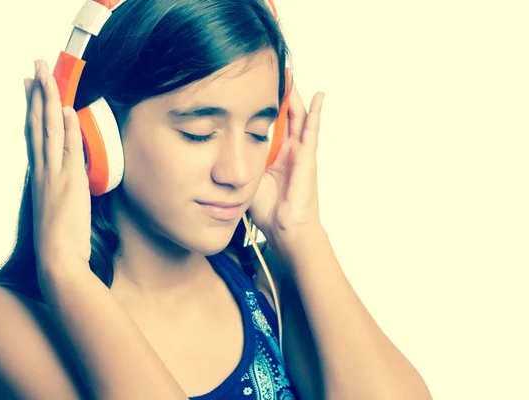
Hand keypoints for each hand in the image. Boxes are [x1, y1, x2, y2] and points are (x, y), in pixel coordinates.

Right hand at [24, 60, 90, 269]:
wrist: (58, 261)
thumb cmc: (61, 238)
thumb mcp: (62, 205)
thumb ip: (67, 183)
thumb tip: (76, 166)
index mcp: (42, 175)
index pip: (36, 134)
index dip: (34, 108)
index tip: (32, 85)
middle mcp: (44, 171)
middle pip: (39, 124)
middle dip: (39, 94)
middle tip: (37, 66)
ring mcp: (54, 176)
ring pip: (49, 131)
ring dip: (50, 102)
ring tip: (48, 75)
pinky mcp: (68, 184)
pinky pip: (67, 150)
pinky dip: (66, 129)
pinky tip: (66, 109)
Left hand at [249, 86, 325, 246]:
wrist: (284, 228)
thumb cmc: (268, 210)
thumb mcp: (246, 179)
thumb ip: (238, 164)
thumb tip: (216, 154)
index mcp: (273, 155)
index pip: (267, 124)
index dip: (261, 106)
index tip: (250, 89)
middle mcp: (288, 150)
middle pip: (284, 115)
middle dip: (278, 95)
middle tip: (271, 73)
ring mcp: (299, 151)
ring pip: (298, 116)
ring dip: (294, 96)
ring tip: (290, 75)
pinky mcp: (308, 156)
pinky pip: (312, 130)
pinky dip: (316, 112)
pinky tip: (318, 96)